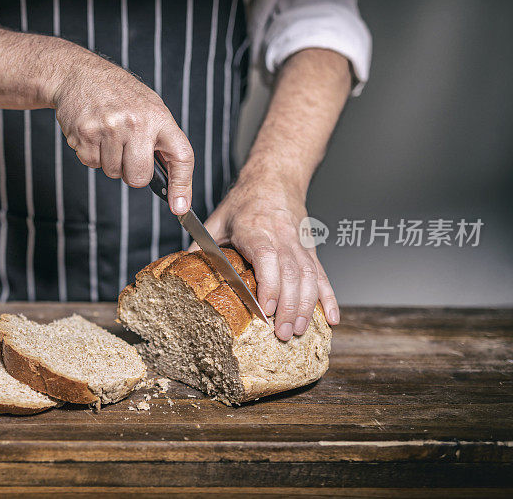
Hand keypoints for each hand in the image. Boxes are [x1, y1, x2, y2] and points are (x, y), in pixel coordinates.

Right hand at [53, 58, 193, 214]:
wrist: (79, 74)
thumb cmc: (119, 94)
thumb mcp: (150, 108)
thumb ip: (161, 142)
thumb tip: (173, 185)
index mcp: (158, 117)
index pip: (181, 156)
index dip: (183, 185)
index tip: (180, 207)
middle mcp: (136, 122)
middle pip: (139, 177)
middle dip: (133, 174)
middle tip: (127, 152)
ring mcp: (109, 128)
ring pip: (113, 173)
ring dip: (110, 161)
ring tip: (108, 134)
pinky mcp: (85, 134)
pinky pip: (91, 164)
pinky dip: (91, 154)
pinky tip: (93, 133)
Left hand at [193, 179, 339, 340]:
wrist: (275, 178)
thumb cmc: (246, 200)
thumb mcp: (218, 220)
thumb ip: (201, 246)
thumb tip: (181, 270)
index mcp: (255, 229)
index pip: (267, 258)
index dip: (269, 285)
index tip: (266, 309)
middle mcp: (281, 237)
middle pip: (291, 273)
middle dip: (290, 307)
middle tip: (283, 334)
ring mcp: (299, 243)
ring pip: (309, 276)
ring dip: (307, 306)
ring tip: (300, 330)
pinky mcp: (310, 249)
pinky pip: (322, 273)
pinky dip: (329, 297)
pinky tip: (331, 317)